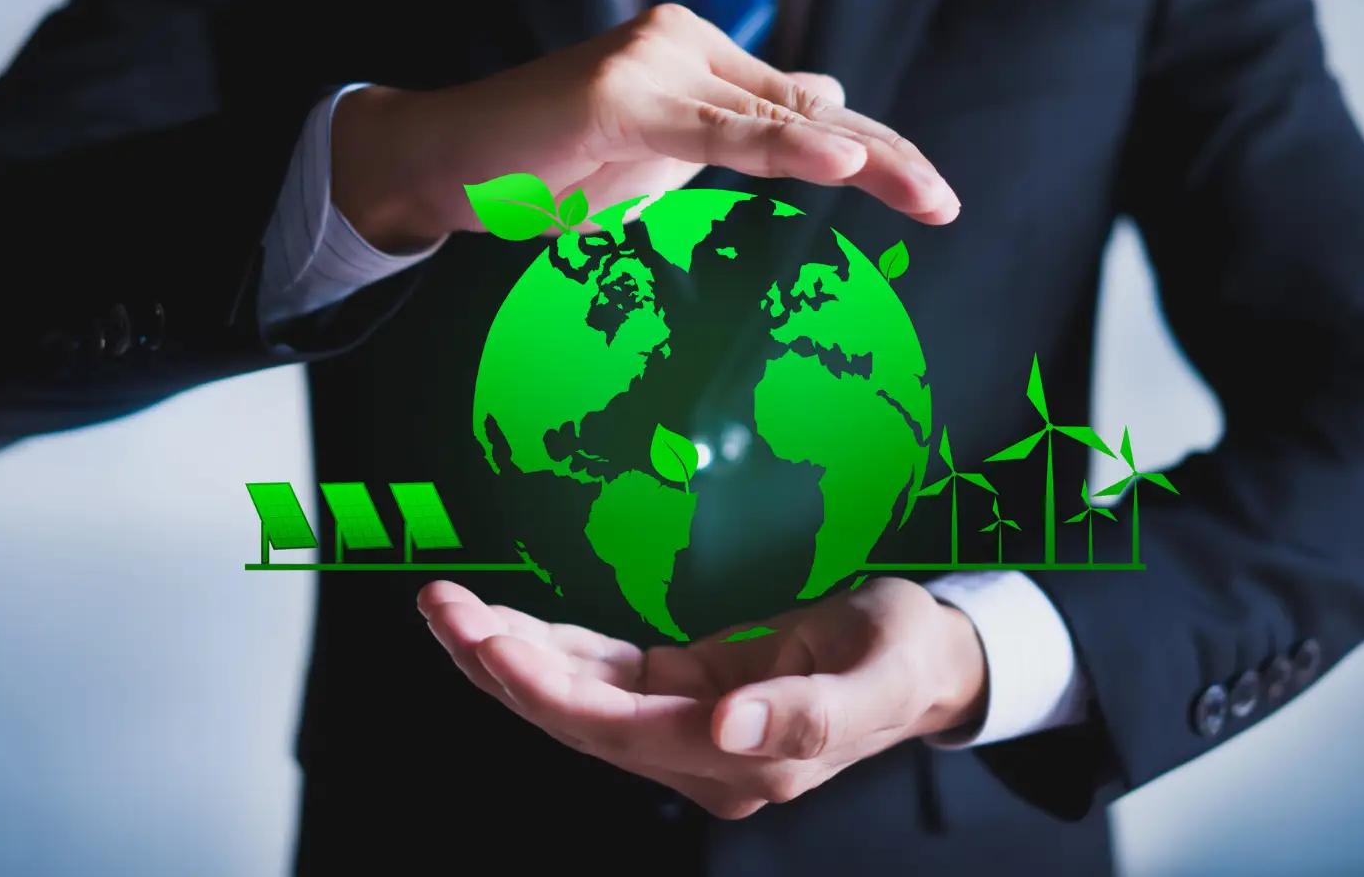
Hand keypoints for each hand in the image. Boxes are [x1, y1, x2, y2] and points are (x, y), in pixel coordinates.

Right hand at [332, 3, 960, 250]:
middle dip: (886, 158)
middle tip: (946, 203)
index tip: (932, 196)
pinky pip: (717, 131)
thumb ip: (738, 130)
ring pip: (772, 118)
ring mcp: (654, 62)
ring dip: (858, 158)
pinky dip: (780, 147)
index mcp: (704, 63)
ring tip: (922, 190)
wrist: (448, 162)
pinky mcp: (618, 93)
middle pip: (810, 108)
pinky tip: (839, 159)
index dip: (877, 150)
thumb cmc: (550, 164)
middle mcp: (688, 46)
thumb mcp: (663, 156)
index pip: (810, 108)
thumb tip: (824, 104)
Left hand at [418, 577, 987, 818]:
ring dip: (506, 651)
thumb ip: (808, 715)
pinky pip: (596, 671)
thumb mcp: (876, 677)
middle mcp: (698, 753)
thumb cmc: (907, 661)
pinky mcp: (678, 690)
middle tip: (440, 607)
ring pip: (573, 695)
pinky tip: (497, 618)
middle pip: (575, 717)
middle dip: (501, 663)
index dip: (548, 690)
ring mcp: (682, 724)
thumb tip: (729, 728)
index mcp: (742, 759)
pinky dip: (545, 643)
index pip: (618, 730)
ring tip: (446, 604)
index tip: (492, 642)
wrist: (922, 659)